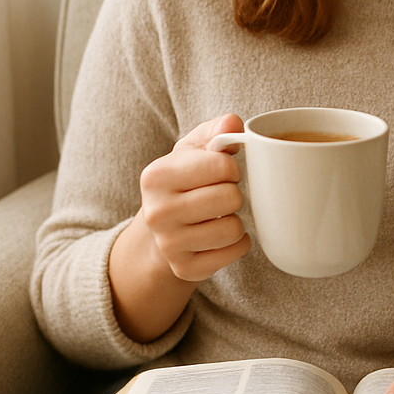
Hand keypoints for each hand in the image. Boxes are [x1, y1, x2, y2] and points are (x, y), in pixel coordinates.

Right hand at [109, 114, 249, 342]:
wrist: (161, 227)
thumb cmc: (184, 180)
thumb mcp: (193, 149)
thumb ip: (216, 131)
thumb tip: (235, 124)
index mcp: (156, 176)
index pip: (222, 166)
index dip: (232, 167)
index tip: (224, 172)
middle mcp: (156, 212)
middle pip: (230, 198)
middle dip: (234, 194)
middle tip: (221, 195)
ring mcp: (169, 245)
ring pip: (233, 228)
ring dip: (236, 219)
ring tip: (219, 215)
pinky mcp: (185, 269)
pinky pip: (235, 251)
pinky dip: (238, 242)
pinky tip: (221, 235)